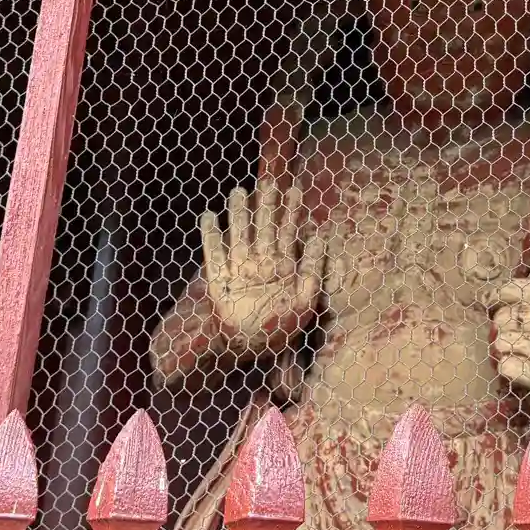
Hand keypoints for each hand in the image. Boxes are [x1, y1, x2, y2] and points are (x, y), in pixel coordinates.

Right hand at [201, 179, 324, 357]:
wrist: (251, 348)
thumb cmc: (281, 327)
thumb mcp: (307, 301)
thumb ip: (314, 271)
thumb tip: (320, 237)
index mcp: (283, 267)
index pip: (289, 233)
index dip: (292, 212)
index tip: (295, 189)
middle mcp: (261, 263)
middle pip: (264, 228)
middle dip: (267, 206)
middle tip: (269, 181)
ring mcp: (240, 270)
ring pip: (240, 235)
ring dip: (239, 214)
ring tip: (239, 192)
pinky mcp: (219, 280)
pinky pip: (213, 254)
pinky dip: (211, 236)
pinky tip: (209, 217)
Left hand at [490, 243, 529, 398]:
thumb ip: (521, 300)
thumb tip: (484, 297)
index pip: (507, 291)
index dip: (496, 300)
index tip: (493, 308)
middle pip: (500, 319)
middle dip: (502, 332)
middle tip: (515, 343)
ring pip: (500, 343)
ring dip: (504, 353)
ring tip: (519, 357)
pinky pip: (505, 366)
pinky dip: (508, 371)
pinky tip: (519, 372)